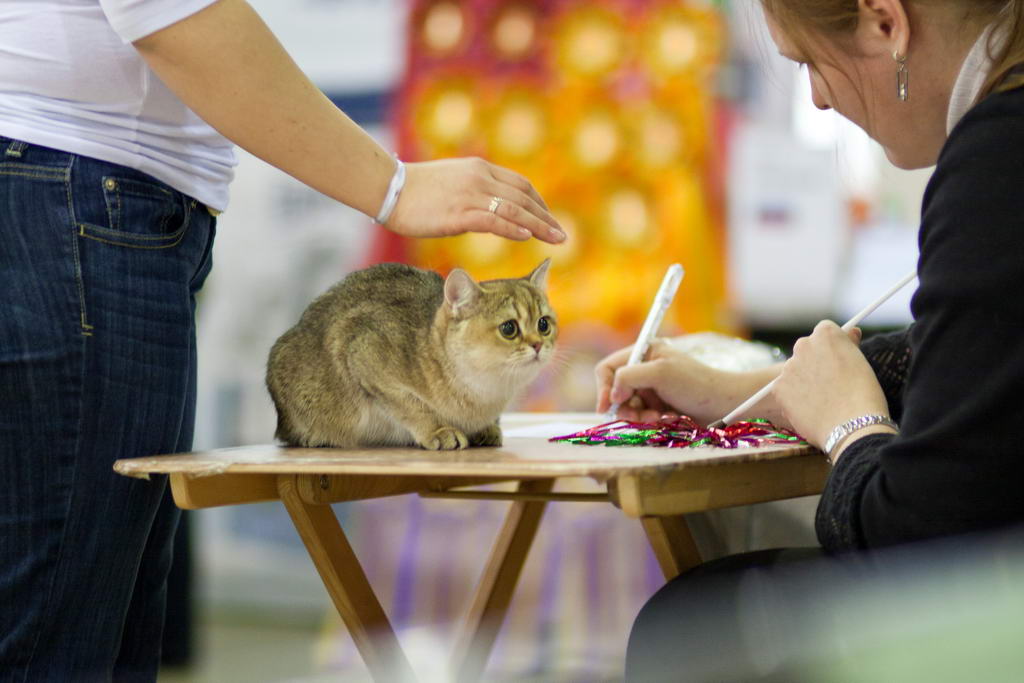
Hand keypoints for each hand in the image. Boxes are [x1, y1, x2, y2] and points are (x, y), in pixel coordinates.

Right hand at [385, 158, 566, 243]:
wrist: (389, 188)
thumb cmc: (414, 190)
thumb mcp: (452, 183)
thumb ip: (473, 192)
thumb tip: (487, 212)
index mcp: (480, 169)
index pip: (520, 185)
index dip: (538, 202)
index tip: (548, 218)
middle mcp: (480, 178)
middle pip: (523, 197)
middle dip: (545, 216)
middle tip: (561, 234)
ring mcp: (471, 195)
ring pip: (515, 210)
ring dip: (539, 225)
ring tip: (556, 238)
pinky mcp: (459, 213)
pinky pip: (494, 221)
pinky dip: (514, 228)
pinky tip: (528, 237)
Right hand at [594, 339, 723, 423]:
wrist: (723, 404)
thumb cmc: (695, 384)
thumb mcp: (660, 373)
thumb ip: (629, 377)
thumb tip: (612, 395)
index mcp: (644, 353)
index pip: (608, 368)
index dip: (604, 387)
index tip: (607, 406)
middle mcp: (644, 369)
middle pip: (615, 391)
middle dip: (625, 407)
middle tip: (638, 417)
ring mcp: (651, 388)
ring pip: (628, 407)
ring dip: (640, 416)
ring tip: (658, 418)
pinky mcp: (658, 405)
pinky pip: (641, 416)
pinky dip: (650, 420)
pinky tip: (667, 418)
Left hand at [771, 322, 888, 448]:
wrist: (852, 426)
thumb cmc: (864, 394)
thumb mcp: (860, 362)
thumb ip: (849, 344)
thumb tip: (850, 331)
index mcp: (826, 334)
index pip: (824, 333)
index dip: (832, 349)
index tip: (837, 362)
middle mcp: (804, 345)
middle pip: (806, 351)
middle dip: (814, 364)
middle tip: (830, 384)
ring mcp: (788, 366)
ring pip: (794, 372)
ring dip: (803, 382)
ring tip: (822, 401)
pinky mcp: (778, 387)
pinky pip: (785, 390)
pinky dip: (794, 399)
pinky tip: (810, 410)